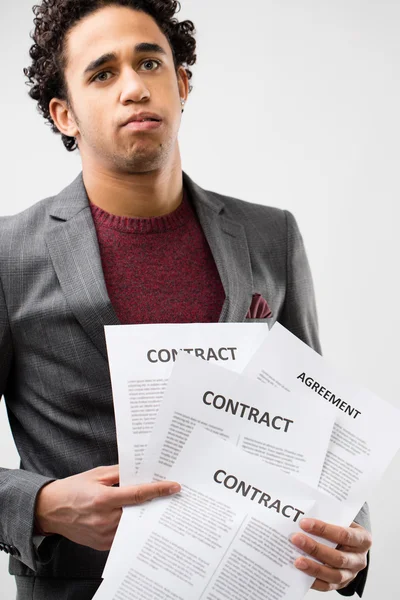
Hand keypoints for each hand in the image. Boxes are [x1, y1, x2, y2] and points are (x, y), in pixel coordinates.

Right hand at [35, 465, 180, 550]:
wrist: (50, 510)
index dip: (159, 490)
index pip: (138, 494)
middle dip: (155, 503)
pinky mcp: (102, 544)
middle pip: (139, 512)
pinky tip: (138, 518)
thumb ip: (120, 472)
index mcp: (104, 499)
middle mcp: (105, 519)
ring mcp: (103, 534)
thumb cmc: (73, 488)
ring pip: (133, 525)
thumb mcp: (96, 474)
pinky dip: (132, 526)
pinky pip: (123, 536)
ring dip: (144, 516)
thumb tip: (141, 470)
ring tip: (156, 506)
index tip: (174, 487)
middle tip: (170, 496)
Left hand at [291, 519, 371, 591]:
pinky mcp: (342, 584)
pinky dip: (314, 580)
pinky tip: (301, 572)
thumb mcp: (342, 521)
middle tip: (295, 539)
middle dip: (315, 548)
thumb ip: (328, 519)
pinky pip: (327, 586)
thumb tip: (303, 518)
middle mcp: (359, 559)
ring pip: (334, 575)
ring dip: (314, 567)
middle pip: (338, 557)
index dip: (323, 529)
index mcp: (363, 539)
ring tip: (297, 561)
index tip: (304, 523)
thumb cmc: (343, 529)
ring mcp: (352, 574)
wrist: (352, 544)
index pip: (344, 535)